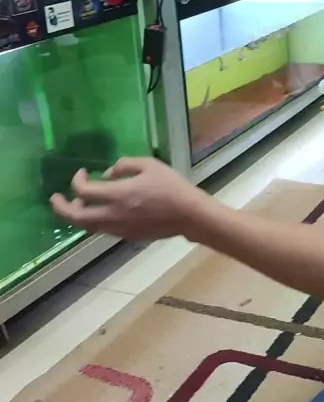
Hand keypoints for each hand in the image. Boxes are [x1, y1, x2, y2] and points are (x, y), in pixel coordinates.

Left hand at [50, 157, 211, 241]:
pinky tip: (101, 210)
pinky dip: (94, 220)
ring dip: (77, 215)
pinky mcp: (127, 236)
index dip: (76, 181)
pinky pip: (102, 229)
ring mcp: (119, 229)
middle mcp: (113, 215)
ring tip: (78, 204)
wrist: (189, 215)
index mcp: (118, 195)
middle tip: (55, 199)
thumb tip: (106, 174)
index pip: (83, 192)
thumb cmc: (171, 187)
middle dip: (61, 208)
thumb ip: (124, 165)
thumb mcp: (149, 165)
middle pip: (76, 218)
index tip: (82, 173)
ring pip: (87, 227)